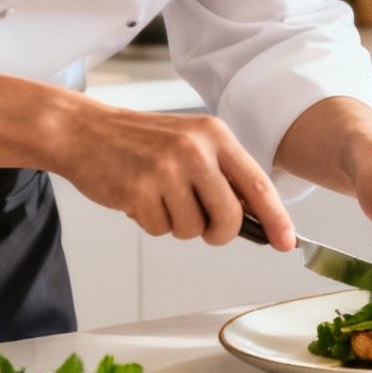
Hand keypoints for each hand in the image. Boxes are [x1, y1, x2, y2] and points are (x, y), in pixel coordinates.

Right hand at [53, 104, 295, 248]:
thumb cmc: (140, 141)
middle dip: (219, 233)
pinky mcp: (139, 191)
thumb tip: (255, 216)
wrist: (84, 130)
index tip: (287, 242)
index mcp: (214, 135)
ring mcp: (166, 170)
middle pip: (229, 217)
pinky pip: (161, 230)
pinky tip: (139, 198)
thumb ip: (222, 173)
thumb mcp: (190, 141)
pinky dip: (152, 223)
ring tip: (159, 198)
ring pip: (193, 229)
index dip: (276, 218)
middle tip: (203, 226)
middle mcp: (194, 150)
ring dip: (177, 224)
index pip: (257, 183)